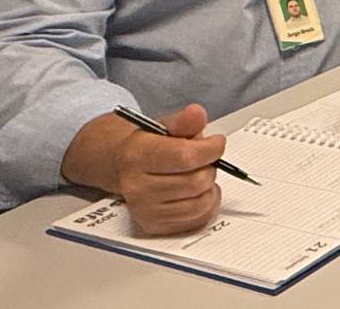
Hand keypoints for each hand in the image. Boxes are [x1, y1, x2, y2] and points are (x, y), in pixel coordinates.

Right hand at [100, 104, 225, 234]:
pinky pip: (197, 220)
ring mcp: (144, 210)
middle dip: (210, 167)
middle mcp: (136, 187)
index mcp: (137, 156)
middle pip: (196, 182)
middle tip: (205, 160)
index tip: (217, 142)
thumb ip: (184, 121)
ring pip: (200, 203)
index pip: (184, 157)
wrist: (122, 167)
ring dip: (210, 188)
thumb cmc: (148, 145)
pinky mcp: (154, 226)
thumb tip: (196, 113)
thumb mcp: (163, 126)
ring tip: (199, 175)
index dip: (210, 149)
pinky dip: (207, 205)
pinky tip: (197, 193)